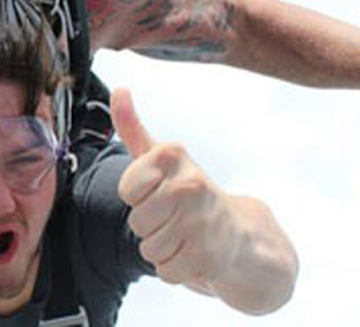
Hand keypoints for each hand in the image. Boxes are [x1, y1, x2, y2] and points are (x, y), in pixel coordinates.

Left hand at [111, 88, 237, 290]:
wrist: (240, 234)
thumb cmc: (188, 191)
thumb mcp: (160, 156)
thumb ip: (132, 126)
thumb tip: (119, 89)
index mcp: (172, 155)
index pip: (127, 189)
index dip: (138, 195)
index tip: (157, 189)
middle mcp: (190, 184)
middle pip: (137, 221)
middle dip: (150, 225)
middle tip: (174, 216)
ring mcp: (201, 221)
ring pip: (148, 248)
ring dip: (163, 248)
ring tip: (185, 234)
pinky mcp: (208, 257)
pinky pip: (165, 271)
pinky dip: (176, 269)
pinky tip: (194, 253)